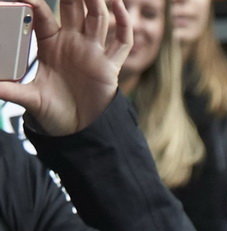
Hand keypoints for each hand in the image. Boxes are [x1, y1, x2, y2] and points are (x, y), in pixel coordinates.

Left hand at [0, 0, 131, 135]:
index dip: (35, 1)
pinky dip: (123, 23)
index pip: (42, 14)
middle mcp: (73, 43)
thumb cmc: (53, 111)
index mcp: (50, 44)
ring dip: (97, 0)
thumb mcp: (28, 97)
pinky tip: (120, 7)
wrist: (78, 130)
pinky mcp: (110, 66)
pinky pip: (121, 41)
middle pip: (73, 8)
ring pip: (98, 17)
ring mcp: (93, 52)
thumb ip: (9, 90)